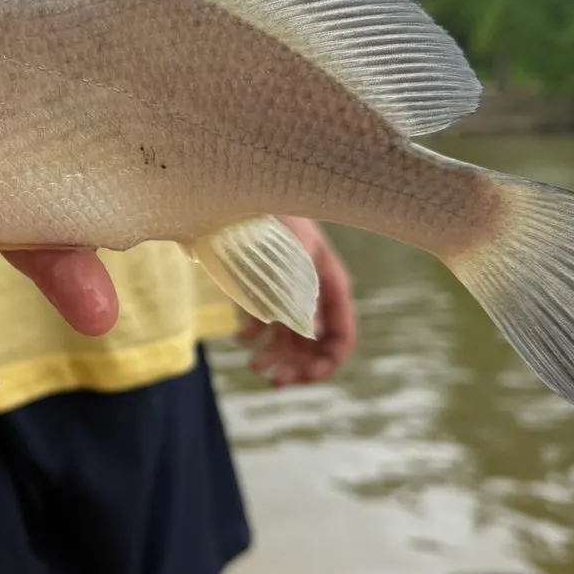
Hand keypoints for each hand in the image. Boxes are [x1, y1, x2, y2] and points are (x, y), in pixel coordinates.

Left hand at [235, 216, 356, 386]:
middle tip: (274, 381)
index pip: (341, 336)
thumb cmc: (265, 221)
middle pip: (314, 343)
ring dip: (275, 357)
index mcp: (328, 284)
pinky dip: (253, 336)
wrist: (232, 192)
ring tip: (253, 366)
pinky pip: (264, 321)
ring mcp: (285, 287)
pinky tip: (238, 339)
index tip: (303, 377)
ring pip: (289, 336)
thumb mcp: (286, 258)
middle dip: (298, 366)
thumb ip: (299, 296)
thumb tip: (309, 335)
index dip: (326, 363)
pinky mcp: (260, 282)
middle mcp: (311, 290)